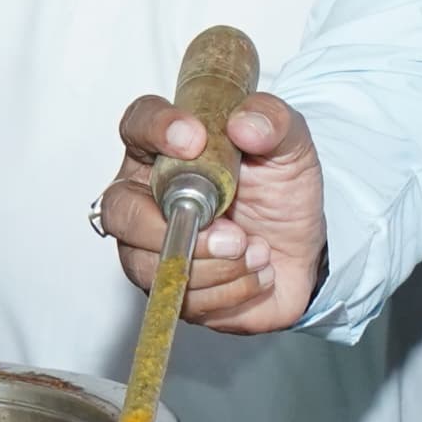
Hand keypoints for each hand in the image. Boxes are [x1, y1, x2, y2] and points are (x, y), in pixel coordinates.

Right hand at [101, 88, 327, 332]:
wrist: (302, 251)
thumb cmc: (280, 192)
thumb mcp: (290, 146)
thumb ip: (273, 122)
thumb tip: (245, 124)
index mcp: (165, 150)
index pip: (137, 125)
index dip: (156, 130)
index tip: (193, 140)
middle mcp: (144, 197)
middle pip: (119, 210)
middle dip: (173, 226)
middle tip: (231, 233)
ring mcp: (148, 247)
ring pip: (145, 263)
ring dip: (211, 264)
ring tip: (257, 252)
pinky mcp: (167, 289)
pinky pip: (178, 299)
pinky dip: (227, 290)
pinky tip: (256, 274)